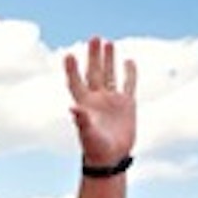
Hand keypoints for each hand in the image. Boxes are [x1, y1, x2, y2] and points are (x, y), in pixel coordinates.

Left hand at [64, 36, 136, 164]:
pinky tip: (129, 61)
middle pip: (93, 72)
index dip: (72, 69)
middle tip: (94, 37)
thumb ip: (81, 120)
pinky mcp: (127, 105)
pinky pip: (129, 84)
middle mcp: (97, 99)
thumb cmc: (95, 149)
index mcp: (84, 104)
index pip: (76, 82)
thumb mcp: (88, 134)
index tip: (68, 54)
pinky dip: (129, 73)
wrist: (111, 159)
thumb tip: (73, 108)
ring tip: (108, 42)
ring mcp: (112, 100)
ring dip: (109, 59)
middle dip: (93, 55)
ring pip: (110, 74)